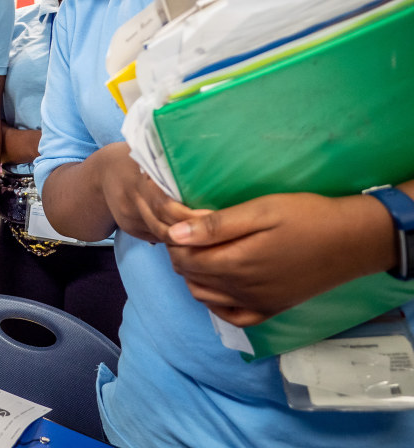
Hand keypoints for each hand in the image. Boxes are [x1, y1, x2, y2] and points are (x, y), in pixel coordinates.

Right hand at [93, 143, 203, 242]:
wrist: (103, 172)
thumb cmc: (138, 158)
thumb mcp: (151, 154)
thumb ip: (173, 163)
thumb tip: (211, 165)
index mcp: (139, 179)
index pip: (165, 205)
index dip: (189, 215)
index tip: (213, 216)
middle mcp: (133, 200)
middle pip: (164, 225)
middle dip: (192, 232)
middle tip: (220, 235)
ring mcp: (129, 216)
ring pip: (161, 235)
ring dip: (186, 241)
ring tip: (211, 240)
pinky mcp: (130, 228)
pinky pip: (156, 238)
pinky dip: (175, 240)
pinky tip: (193, 240)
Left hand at [165, 192, 395, 326]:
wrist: (353, 241)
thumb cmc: (306, 217)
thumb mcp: (261, 210)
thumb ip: (216, 225)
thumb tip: (175, 233)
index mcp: (236, 263)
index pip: (184, 258)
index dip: (174, 241)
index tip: (180, 222)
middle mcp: (242, 290)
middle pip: (191, 277)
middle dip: (181, 256)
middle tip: (189, 233)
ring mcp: (257, 304)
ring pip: (205, 297)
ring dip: (194, 276)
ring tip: (202, 252)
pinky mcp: (272, 310)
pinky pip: (232, 316)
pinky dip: (216, 302)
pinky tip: (218, 285)